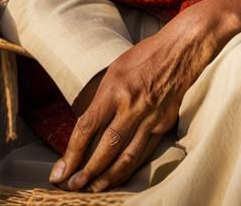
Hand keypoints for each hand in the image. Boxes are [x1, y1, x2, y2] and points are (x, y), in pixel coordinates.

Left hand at [49, 5, 231, 192]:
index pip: (87, 128)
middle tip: (71, 186)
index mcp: (114, 89)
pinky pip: (144, 153)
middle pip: (106, 147)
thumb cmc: (144, 56)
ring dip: (107, 177)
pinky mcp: (164, 125)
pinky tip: (118, 177)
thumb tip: (87, 127)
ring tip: (92, 189)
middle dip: (86, 172)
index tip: (60, 170)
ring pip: (126, 157)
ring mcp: (150, 117)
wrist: (180, 50)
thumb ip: (102, 99)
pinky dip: (129, 169)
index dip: (72, 153)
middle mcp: (131, 106)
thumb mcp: (115, 70)